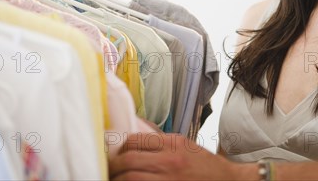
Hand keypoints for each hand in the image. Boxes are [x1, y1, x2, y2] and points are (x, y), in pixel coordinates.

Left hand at [109, 132, 253, 180]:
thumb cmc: (207, 168)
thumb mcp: (186, 146)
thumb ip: (163, 143)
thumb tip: (137, 140)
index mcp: (173, 143)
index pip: (135, 140)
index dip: (121, 148)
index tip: (116, 153)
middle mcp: (170, 160)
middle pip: (129, 160)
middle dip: (114, 166)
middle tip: (110, 170)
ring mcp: (169, 179)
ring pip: (131, 178)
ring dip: (119, 179)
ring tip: (116, 180)